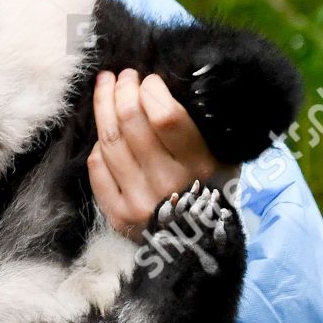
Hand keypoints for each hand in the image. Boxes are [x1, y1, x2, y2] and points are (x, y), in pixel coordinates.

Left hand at [88, 69, 232, 236]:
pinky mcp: (117, 215)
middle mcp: (168, 183)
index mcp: (200, 166)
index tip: (149, 79)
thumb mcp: (225, 160)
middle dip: (122, 91)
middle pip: (131, 123)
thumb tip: (171, 87)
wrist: (198, 247)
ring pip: (109, 142)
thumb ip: (202, 130)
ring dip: (104, 108)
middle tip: (121, 76)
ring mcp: (139, 200)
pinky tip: (104, 130)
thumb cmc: (213, 192)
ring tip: (105, 87)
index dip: (151, 91)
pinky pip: (98, 169)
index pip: (166, 117)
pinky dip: (98, 146)